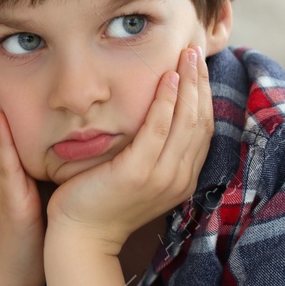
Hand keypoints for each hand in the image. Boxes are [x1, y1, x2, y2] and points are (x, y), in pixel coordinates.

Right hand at [0, 47, 45, 285]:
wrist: (37, 263)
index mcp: (20, 152)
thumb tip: (88, 127)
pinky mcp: (10, 187)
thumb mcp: (56, 179)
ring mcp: (5, 170)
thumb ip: (63, 153)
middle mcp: (8, 156)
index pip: (7, 108)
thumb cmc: (50, 223)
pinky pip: (3, 154)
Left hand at [45, 44, 213, 252]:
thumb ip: (153, 152)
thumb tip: (158, 117)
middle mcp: (179, 178)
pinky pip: (158, 130)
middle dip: (200, 82)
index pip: (203, 129)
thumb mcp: (137, 176)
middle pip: (200, 120)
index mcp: (182, 179)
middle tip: (194, 49)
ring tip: (185, 55)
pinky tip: (167, 79)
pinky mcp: (138, 174)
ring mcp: (161, 177)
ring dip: (188, 84)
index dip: (204, 95)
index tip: (198, 67)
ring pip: (185, 121)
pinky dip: (166, 102)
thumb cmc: (101, 202)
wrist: (80, 236)